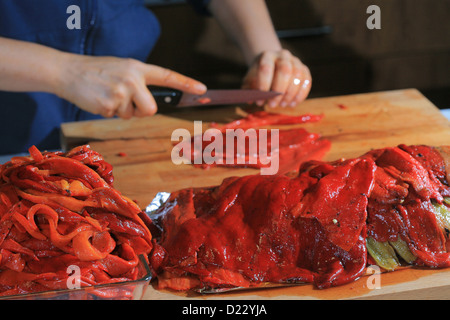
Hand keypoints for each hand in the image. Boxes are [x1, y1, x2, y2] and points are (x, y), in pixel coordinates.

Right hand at [58, 56, 206, 118]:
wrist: (68, 71)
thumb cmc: (97, 71)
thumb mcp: (121, 68)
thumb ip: (138, 81)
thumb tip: (150, 104)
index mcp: (138, 68)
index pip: (167, 76)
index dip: (186, 84)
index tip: (203, 89)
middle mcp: (133, 79)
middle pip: (151, 108)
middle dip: (140, 111)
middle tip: (124, 100)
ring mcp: (121, 92)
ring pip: (132, 115)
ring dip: (121, 111)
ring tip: (106, 95)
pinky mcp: (109, 104)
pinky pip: (116, 117)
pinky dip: (107, 112)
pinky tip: (98, 99)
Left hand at [242, 49, 311, 107]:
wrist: (272, 64)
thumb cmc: (259, 75)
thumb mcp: (250, 80)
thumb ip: (249, 90)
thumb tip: (251, 100)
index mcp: (267, 56)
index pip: (266, 68)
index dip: (263, 85)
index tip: (260, 100)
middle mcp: (283, 55)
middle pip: (285, 70)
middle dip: (279, 91)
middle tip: (272, 105)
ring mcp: (296, 61)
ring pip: (297, 76)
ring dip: (290, 94)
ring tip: (282, 105)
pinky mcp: (305, 69)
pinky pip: (307, 81)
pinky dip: (300, 95)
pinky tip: (292, 104)